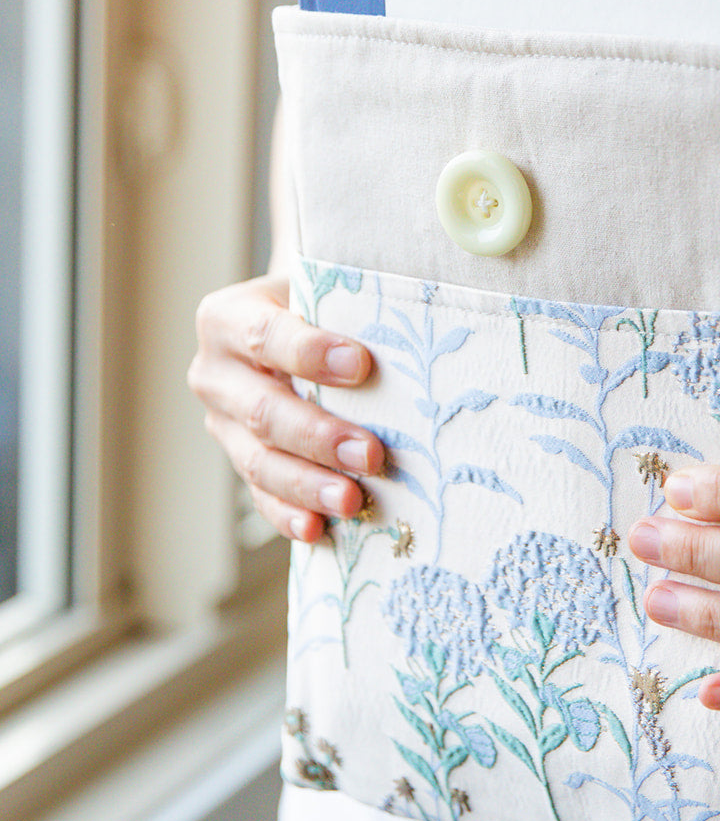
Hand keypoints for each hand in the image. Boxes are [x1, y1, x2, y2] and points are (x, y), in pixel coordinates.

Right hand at [188, 274, 384, 541]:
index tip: (361, 364)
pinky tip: (317, 528)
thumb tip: (404, 352)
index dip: (310, 353)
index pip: (265, 337)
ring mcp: (223, 425)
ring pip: (259, 461)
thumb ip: (346, 313)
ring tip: (353, 500)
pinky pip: (260, 495)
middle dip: (319, 436)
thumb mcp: (323, 292)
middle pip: (263, 411)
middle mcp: (215, 374)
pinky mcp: (239, 461)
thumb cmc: (321, 303)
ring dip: (308, 485)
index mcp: (226, 318)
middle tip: (370, 453)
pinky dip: (288, 514)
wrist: (294, 323)